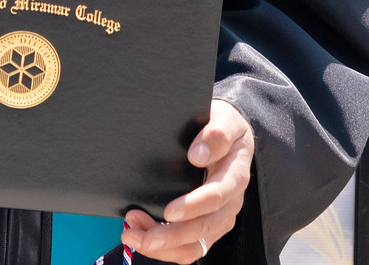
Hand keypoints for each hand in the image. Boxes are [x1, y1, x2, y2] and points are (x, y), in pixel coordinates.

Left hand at [122, 99, 253, 261]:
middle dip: (170, 235)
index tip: (169, 210)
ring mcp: (219, 217)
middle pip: (204, 228)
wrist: (228, 134)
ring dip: (163, 247)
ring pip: (195, 245)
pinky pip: (189, 248)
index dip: (194, 206)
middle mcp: (231, 201)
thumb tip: (198, 154)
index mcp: (236, 174)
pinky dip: (166, 249)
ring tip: (132, 235)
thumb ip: (217, 133)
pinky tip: (142, 236)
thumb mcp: (226, 119)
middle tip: (138, 232)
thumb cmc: (224, 126)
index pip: (218, 196)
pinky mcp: (207, 227)